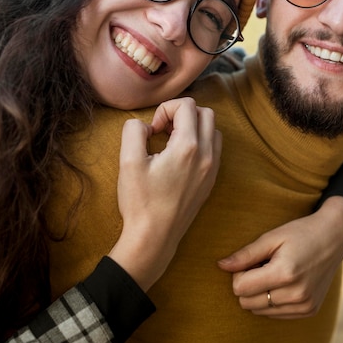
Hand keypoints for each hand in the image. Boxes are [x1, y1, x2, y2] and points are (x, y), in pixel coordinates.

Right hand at [109, 97, 220, 290]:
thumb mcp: (128, 162)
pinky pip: (214, 148)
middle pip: (205, 112)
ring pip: (213, 129)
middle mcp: (206, 155)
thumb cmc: (141, 202)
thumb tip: (145, 125)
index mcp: (188, 147)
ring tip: (171, 142)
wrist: (155, 238)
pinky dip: (200, 142)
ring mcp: (212, 168)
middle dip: (181, 114)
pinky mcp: (211, 180)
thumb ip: (133, 131)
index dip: (165, 110)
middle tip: (162, 131)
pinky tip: (179, 157)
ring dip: (193, 127)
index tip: (152, 131)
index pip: (187, 105)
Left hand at [217, 197, 342, 317]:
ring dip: (260, 294)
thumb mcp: (271, 237)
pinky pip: (275, 314)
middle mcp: (296, 295)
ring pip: (260, 311)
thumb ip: (245, 254)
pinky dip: (273, 300)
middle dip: (248, 285)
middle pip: (247, 303)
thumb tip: (220, 266)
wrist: (334, 237)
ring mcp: (305, 306)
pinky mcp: (309, 311)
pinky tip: (285, 282)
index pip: (240, 289)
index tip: (251, 260)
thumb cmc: (300, 233)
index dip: (238, 274)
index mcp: (285, 274)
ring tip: (274, 273)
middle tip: (261, 265)